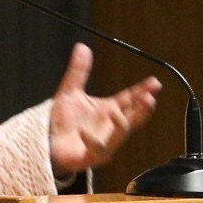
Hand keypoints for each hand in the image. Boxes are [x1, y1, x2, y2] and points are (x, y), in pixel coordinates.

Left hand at [48, 44, 159, 174]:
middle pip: (132, 117)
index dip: (143, 90)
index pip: (130, 98)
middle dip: (142, 110)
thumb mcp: (70, 92)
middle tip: (149, 98)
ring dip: (121, 125)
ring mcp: (104, 142)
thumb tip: (82, 46)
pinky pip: (96, 150)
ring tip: (117, 112)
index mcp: (109, 110)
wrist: (48, 142)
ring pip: (119, 136)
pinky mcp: (91, 156)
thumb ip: (78, 72)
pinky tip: (84, 132)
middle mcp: (110, 126)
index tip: (155, 83)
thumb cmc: (63, 121)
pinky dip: (92, 141)